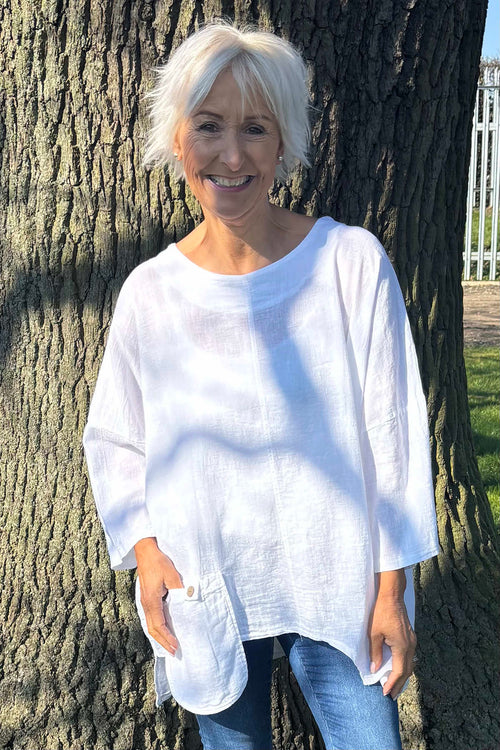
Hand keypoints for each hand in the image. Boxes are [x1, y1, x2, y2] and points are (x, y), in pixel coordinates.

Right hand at [134, 537, 182, 654]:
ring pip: (150, 624)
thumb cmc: (158, 561)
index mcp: (151, 600)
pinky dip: (157, 627)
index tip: (175, 647)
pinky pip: (150, 617)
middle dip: (162, 642)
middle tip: (173, 652)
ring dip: (159, 636)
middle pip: (152, 629)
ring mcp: (144, 601)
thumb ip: (180, 589)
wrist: (145, 550)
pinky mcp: (146, 597)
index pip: (158, 625)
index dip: (167, 638)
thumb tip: (188, 602)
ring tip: (168, 645)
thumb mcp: (171, 574)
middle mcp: (145, 603)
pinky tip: (163, 629)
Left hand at [368, 568, 416, 699]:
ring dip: (402, 675)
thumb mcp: (374, 633)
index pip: (399, 672)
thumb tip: (375, 669)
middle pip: (407, 670)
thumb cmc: (381, 612)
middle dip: (399, 684)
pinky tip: (397, 667)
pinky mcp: (410, 635)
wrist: (391, 594)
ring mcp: (412, 640)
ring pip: (409, 663)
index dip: (392, 684)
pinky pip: (409, 655)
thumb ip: (376, 653)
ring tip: (394, 685)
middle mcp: (411, 645)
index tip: (385, 693)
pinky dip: (403, 665)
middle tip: (391, 695)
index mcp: (402, 647)